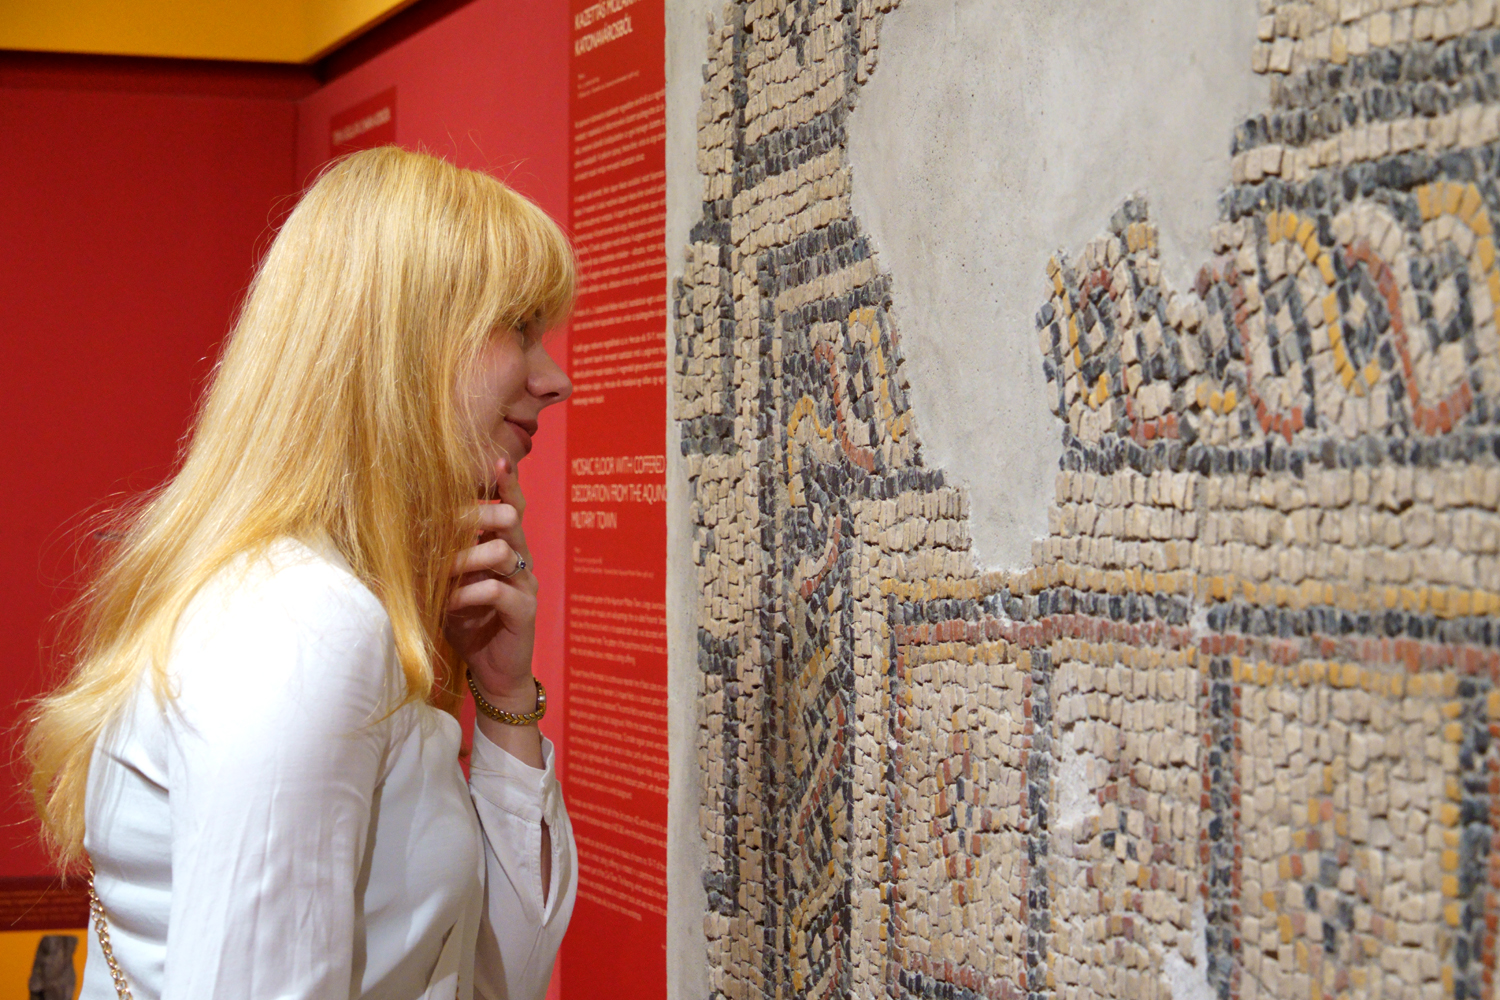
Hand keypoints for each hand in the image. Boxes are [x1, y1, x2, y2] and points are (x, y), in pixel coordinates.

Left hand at [444, 457, 537, 712]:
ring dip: (464, 558)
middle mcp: (521, 559)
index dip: (506, 482)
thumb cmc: (469, 623)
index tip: (494, 457)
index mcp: (506, 548)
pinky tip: (450, 603)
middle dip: (476, 515)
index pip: (511, 506)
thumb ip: (443, 558)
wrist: (495, 673)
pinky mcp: (524, 611)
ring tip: (438, 572)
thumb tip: (404, 528)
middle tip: (444, 519)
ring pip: (502, 551)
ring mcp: (526, 584)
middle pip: (511, 518)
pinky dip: (469, 593)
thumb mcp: (452, 585)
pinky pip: (498, 591)